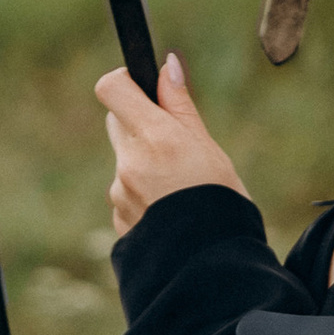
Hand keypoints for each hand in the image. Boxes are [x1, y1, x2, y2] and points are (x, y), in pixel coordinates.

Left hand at [97, 52, 247, 236]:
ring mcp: (119, 193)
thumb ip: (181, 106)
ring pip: (125, 161)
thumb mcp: (209, 148)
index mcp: (155, 138)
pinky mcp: (118, 219)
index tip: (144, 87)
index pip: (112, 88)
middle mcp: (129, 162)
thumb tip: (167, 65)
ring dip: (144, 164)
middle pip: (118, 123)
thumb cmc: (221, 203)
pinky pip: (125, 194)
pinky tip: (170, 211)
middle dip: (140, 123)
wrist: (211, 269)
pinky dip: (143, 196)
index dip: (125, 81)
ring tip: (180, 188)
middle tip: (173, 141)